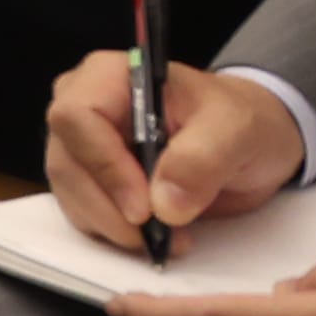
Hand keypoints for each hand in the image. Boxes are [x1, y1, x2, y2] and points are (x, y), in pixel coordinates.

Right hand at [50, 50, 309, 251]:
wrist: (249, 140)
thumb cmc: (242, 121)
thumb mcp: (237, 129)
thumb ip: (201, 159)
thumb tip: (164, 205)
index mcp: (109, 77)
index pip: (77, 118)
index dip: (104, 166)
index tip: (144, 210)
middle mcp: (81, 105)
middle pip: (66, 162)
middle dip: (109, 208)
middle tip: (159, 236)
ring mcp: (81, 143)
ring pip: (69, 193)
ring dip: (113, 226)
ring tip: (168, 237)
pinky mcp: (90, 177)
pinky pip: (83, 211)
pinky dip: (115, 232)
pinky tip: (156, 234)